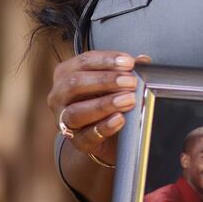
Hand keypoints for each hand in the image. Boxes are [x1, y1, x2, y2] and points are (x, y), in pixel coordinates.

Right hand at [47, 50, 150, 166]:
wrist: (102, 135)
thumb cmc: (103, 100)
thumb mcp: (113, 82)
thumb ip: (126, 70)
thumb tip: (143, 60)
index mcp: (67, 73)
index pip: (84, 61)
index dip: (107, 60)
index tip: (128, 62)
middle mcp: (59, 95)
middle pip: (75, 83)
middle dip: (106, 81)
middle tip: (131, 82)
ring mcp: (63, 119)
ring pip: (76, 111)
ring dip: (105, 104)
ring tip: (128, 100)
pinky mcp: (76, 141)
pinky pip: (86, 135)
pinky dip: (105, 126)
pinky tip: (120, 119)